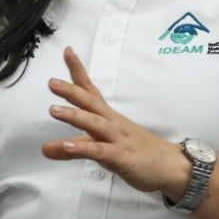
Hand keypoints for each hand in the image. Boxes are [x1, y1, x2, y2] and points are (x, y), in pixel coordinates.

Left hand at [42, 47, 184, 194]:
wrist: (172, 166)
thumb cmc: (138, 152)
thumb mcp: (102, 148)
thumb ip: (74, 146)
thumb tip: (46, 148)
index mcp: (108, 116)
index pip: (91, 90)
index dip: (78, 71)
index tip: (67, 51)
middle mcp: (112, 123)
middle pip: (90, 102)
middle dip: (70, 91)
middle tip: (51, 82)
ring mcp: (117, 138)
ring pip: (94, 124)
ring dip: (73, 116)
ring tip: (53, 110)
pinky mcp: (120, 157)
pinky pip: (99, 151)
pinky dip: (83, 148)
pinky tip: (68, 146)